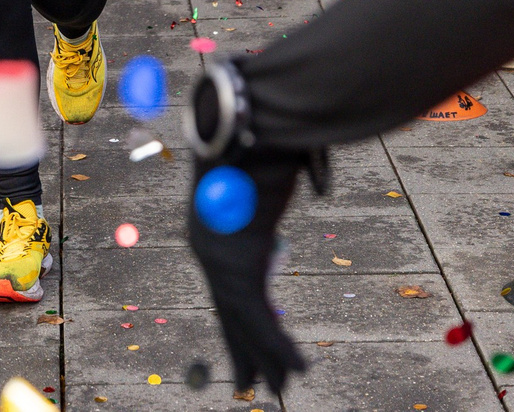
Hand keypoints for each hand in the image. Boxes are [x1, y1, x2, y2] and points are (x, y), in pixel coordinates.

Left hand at [188, 146, 313, 396]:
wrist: (246, 127)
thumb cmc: (257, 140)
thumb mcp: (265, 172)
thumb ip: (274, 189)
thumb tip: (304, 182)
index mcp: (212, 230)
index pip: (227, 286)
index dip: (241, 320)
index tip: (252, 340)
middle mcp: (209, 250)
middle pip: (230, 313)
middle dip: (243, 350)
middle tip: (248, 383)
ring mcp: (220, 262)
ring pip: (245, 324)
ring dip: (264, 359)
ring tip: (279, 388)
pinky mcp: (238, 269)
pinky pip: (260, 320)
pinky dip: (280, 348)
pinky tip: (297, 369)